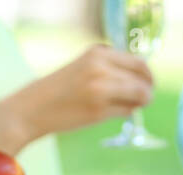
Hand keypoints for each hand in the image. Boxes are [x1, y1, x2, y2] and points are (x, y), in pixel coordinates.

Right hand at [27, 45, 152, 134]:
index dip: (148, 76)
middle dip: (147, 92)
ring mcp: (101, 89)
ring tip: (126, 106)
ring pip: (139, 96)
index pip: (140, 63)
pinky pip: (127, 111)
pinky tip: (112, 113)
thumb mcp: (86, 66)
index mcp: (98, 53)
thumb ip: (112, 68)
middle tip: (143, 100)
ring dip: (139, 103)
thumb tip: (145, 78)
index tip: (148, 85)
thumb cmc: (62, 88)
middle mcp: (101, 67)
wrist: (34, 107)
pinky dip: (126, 113)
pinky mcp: (99, 110)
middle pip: (143, 80)